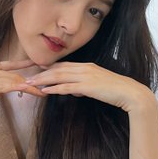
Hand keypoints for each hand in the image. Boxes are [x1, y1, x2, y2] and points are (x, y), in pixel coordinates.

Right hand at [0, 60, 44, 114]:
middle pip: (13, 73)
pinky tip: (27, 89)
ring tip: (41, 92)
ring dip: (28, 86)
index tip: (37, 64)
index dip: (23, 64)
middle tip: (45, 85)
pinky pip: (4, 86)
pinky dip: (17, 87)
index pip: (8, 64)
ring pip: (11, 79)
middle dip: (30, 80)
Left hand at [26, 62, 156, 113]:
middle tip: (27, 77)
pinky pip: (67, 87)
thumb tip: (74, 90)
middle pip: (57, 68)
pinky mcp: (88, 86)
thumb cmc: (116, 91)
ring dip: (43, 80)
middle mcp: (84, 68)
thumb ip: (84, 85)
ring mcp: (86, 76)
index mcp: (87, 66)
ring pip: (59, 76)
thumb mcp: (98, 85)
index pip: (63, 65)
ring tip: (30, 84)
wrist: (130, 93)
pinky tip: (45, 91)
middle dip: (40, 73)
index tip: (35, 71)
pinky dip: (54, 88)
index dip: (48, 68)